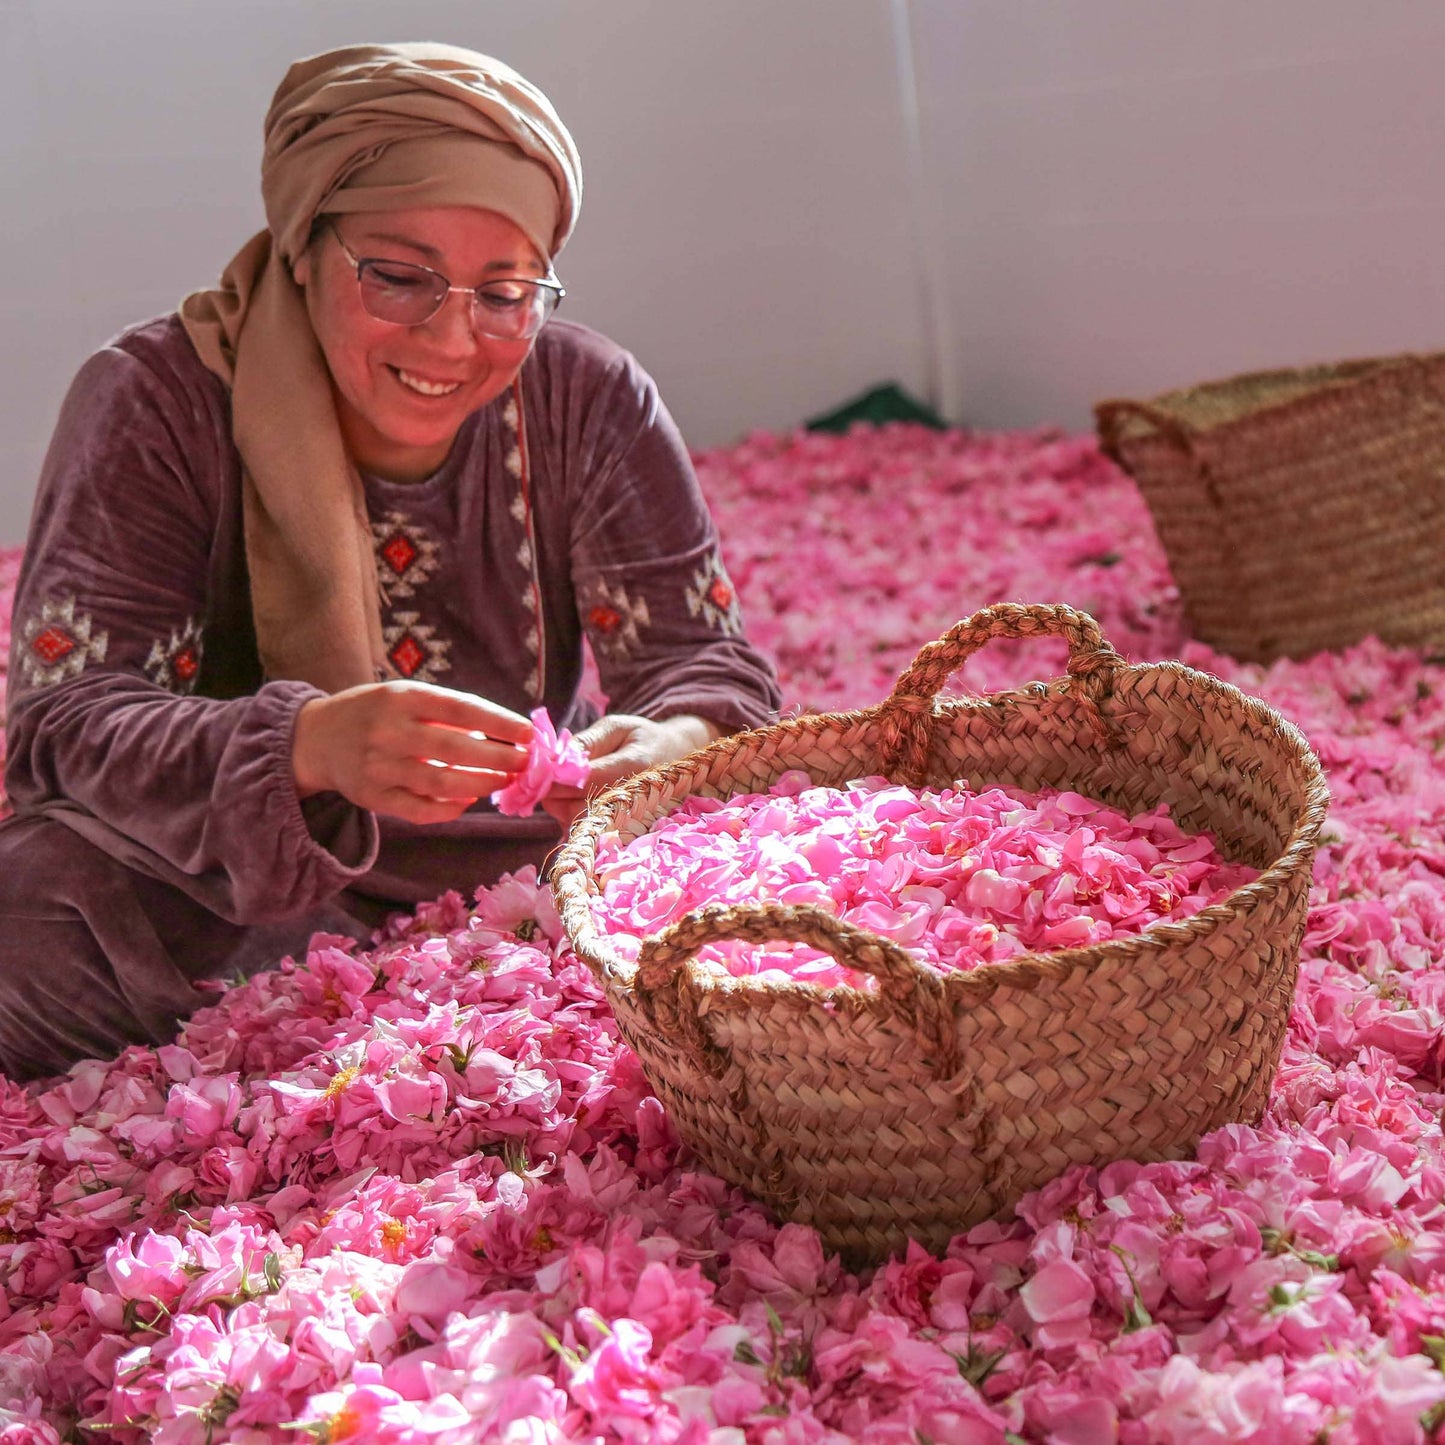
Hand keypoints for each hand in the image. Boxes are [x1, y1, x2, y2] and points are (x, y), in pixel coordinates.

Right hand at [293, 681, 532, 824]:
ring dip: (481, 784)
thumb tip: (505, 734)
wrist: (315, 738)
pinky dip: (451, 809)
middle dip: (499, 758)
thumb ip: (447, 712)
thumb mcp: (404, 696)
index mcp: (401, 697)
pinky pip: (420, 810)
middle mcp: (388, 731)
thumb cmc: (375, 713)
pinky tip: (469, 800)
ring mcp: (378, 767)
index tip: (529, 733)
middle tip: (525, 763)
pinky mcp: (372, 797)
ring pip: (441, 783)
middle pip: (455, 749)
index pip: (460, 709)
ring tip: (504, 781)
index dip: (499, 723)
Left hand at [540, 712, 723, 830]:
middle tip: (548, 775)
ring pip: (575, 822)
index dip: (555, 777)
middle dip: (553, 792)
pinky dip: (570, 818)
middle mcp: (632, 799)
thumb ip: (588, 741)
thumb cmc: (644, 739)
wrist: (677, 761)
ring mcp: (628, 821)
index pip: (584, 780)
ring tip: (567, 784)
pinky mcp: (621, 833)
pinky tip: (575, 800)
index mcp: (634, 767)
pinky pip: (583, 833)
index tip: (538, 767)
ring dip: (560, 804)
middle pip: (575, 807)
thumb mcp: (618, 727)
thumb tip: (555, 758)